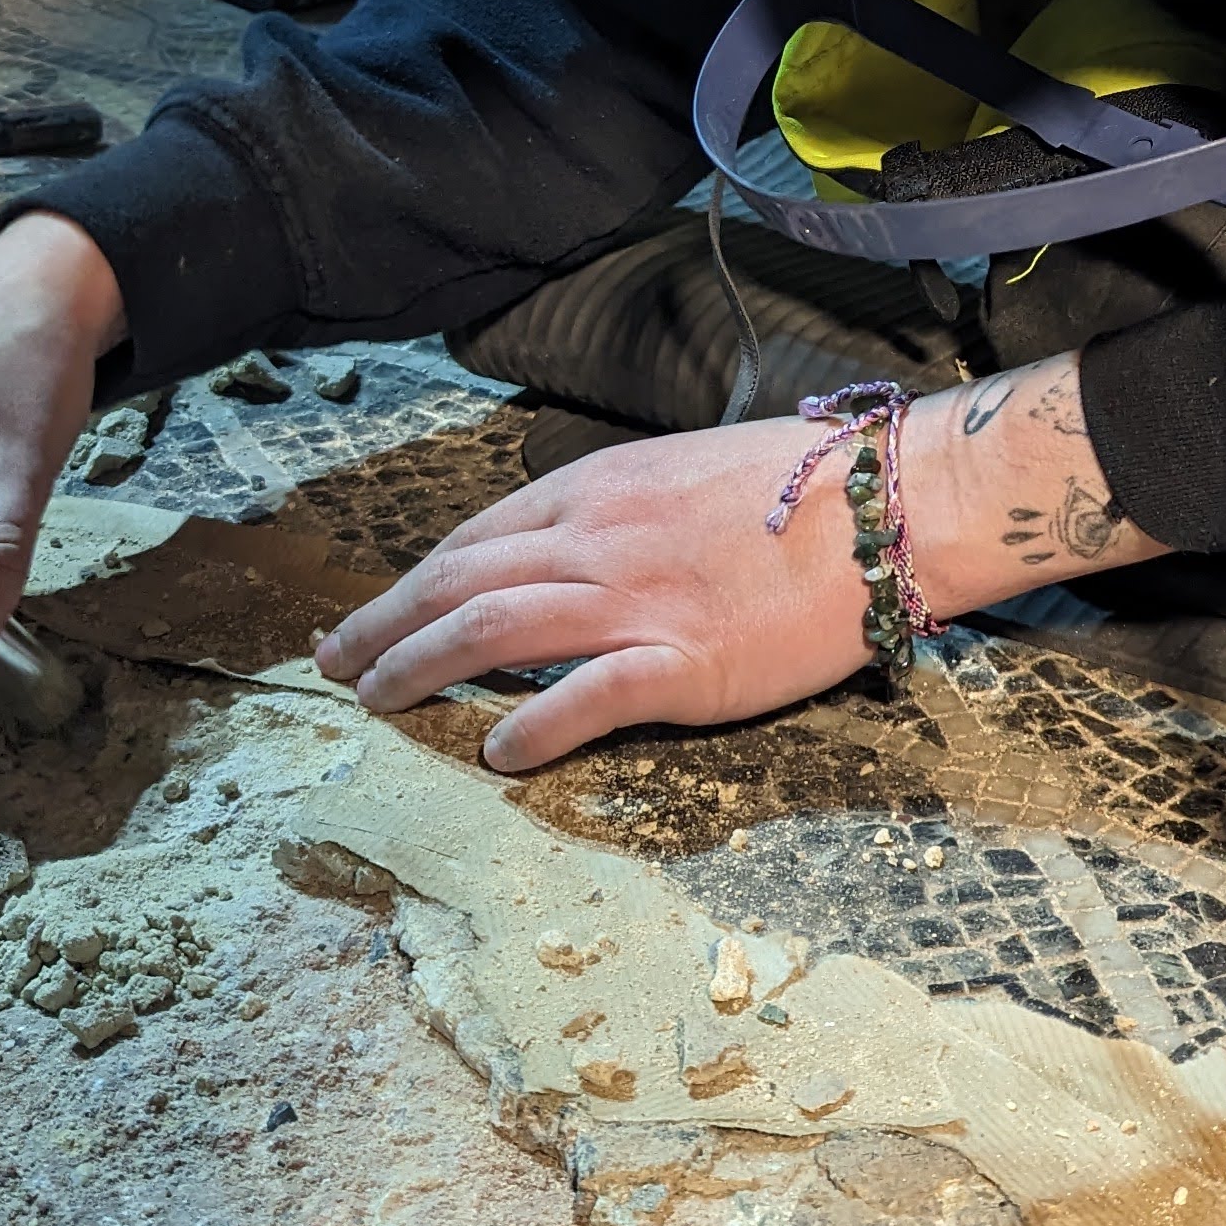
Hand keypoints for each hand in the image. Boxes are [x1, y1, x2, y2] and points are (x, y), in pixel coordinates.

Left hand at [315, 352, 1159, 769]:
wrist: (890, 505)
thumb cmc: (803, 490)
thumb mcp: (686, 473)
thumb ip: (619, 513)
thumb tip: (565, 549)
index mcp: (600, 491)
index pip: (473, 539)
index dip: (408, 583)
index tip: (365, 618)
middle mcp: (598, 542)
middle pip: (459, 583)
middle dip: (384, 626)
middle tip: (335, 664)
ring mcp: (637, 602)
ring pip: (493, 630)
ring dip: (420, 667)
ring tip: (377, 699)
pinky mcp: (684, 663)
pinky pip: (586, 698)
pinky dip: (529, 726)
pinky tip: (494, 752)